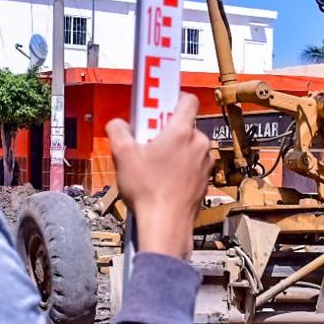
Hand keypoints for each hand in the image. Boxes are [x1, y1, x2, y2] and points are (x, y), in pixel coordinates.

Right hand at [107, 94, 211, 258]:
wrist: (166, 225)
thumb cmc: (149, 192)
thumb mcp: (123, 156)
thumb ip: (118, 131)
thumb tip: (118, 124)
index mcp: (182, 132)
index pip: (186, 99)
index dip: (170, 98)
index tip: (156, 102)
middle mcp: (199, 144)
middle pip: (182, 124)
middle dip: (164, 129)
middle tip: (146, 140)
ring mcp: (205, 162)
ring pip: (188, 145)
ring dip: (173, 149)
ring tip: (153, 163)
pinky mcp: (205, 178)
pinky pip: (192, 162)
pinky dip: (180, 165)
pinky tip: (163, 177)